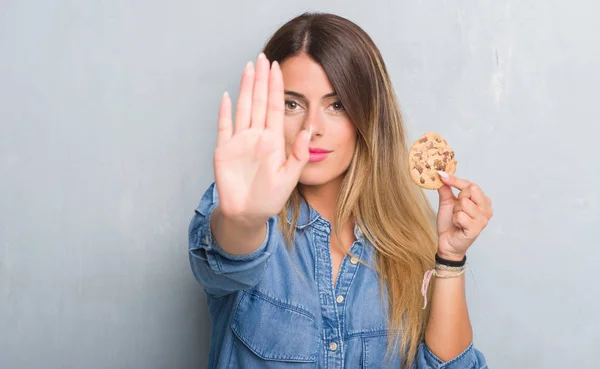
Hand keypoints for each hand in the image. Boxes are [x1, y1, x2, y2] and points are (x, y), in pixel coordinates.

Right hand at [213, 53, 310, 226]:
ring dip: (245, 88)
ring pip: (243, 108)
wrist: (248, 215)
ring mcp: (239, 141)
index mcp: (273, 140)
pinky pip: (224, 126)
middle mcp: (256, 136)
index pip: (275, 107)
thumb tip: (308, 130)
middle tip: (263, 56)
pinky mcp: (224, 150)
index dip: (276, 87)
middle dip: (261, 79)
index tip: (278, 67)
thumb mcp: (289, 177)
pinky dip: (225, 112)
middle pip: (258, 101)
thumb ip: (298, 154)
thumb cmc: (269, 199)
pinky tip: (227, 96)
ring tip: (248, 67)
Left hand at [435, 171, 492, 260]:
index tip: (441, 175)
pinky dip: (455, 220)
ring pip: (464, 203)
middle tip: (456, 209)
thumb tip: (440, 174)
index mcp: (482, 201)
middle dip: (458, 198)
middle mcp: (486, 209)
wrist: (447, 242)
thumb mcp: (447, 202)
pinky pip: (461, 215)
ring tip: (457, 219)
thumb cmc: (450, 223)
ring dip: (455, 211)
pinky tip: (458, 226)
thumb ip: (446, 188)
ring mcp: (483, 219)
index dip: (455, 180)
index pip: (471, 184)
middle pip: (471, 190)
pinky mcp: (477, 228)